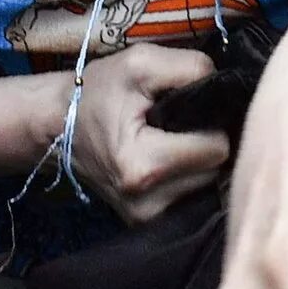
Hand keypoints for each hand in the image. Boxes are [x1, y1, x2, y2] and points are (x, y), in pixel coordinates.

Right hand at [72, 45, 233, 224]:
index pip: (217, 149)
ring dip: (198, 163)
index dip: (212, 123)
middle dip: (205, 145)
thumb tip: (228, 87)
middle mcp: (147, 204)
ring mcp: (146, 221)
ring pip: (206, 187)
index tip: (192, 110)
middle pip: (215, 172)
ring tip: (174, 141)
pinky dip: (187, 179)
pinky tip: (170, 160)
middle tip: (182, 124)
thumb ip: (192, 69)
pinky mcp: (146, 225)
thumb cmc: (100, 91)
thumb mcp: (141, 62)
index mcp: (143, 167)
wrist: (59, 125)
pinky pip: (191, 200)